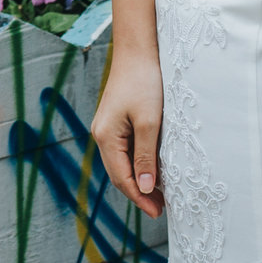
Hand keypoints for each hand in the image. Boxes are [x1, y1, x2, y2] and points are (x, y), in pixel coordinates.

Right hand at [92, 56, 165, 217]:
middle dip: (138, 193)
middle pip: (118, 174)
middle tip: (160, 208)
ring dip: (138, 180)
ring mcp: (106, 127)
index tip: (158, 212)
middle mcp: (101, 134)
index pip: (122, 178)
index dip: (139, 198)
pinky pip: (123, 151)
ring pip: (120, 163)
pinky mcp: (114, 120)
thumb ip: (146, 156)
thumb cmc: (144, 82)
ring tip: (158, 194)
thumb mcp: (150, 121)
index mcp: (106, 137)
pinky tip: (150, 168)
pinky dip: (136, 164)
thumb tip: (143, 187)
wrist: (137, 50)